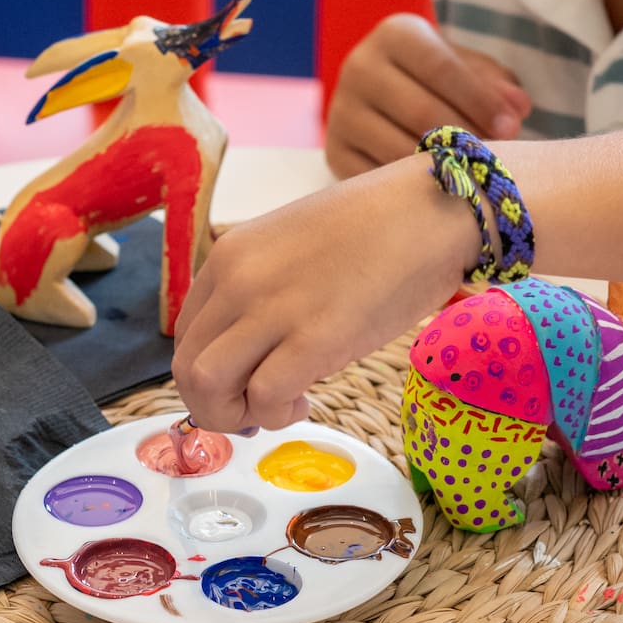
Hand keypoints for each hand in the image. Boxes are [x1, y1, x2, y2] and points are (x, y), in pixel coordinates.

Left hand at [173, 156, 478, 433]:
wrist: (435, 207)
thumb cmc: (379, 227)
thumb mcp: (295, 245)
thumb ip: (262, 287)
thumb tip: (254, 345)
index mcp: (229, 256)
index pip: (187, 335)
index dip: (210, 374)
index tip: (245, 384)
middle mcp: (238, 281)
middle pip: (187, 367)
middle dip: (214, 405)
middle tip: (257, 409)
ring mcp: (272, 309)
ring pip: (205, 386)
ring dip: (234, 415)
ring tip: (279, 407)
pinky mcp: (314, 338)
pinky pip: (264, 398)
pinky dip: (275, 415)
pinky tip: (306, 401)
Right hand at [326, 13, 530, 177]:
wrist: (384, 96)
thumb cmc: (438, 80)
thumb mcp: (467, 69)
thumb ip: (495, 84)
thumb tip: (518, 108)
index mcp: (395, 35)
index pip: (440, 67)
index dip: (479, 99)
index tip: (512, 127)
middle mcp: (359, 68)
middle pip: (420, 112)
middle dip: (465, 139)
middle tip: (498, 161)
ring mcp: (341, 113)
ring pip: (398, 150)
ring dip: (442, 169)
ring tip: (475, 179)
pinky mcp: (334, 152)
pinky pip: (379, 179)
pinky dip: (412, 189)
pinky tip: (441, 191)